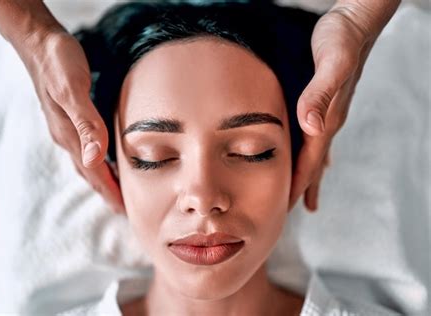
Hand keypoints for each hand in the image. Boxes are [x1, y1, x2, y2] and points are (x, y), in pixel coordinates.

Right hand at [21, 29, 123, 210]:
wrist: (39, 42)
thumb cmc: (58, 63)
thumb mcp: (72, 91)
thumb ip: (85, 124)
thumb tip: (95, 159)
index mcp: (69, 134)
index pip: (93, 171)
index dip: (109, 190)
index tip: (123, 209)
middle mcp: (67, 135)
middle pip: (89, 171)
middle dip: (105, 190)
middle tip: (122, 207)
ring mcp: (66, 127)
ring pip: (87, 161)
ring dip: (101, 177)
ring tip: (115, 188)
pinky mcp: (69, 116)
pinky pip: (85, 146)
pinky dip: (97, 159)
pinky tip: (103, 156)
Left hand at [290, 0, 399, 210]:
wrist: (353, 21)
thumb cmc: (340, 38)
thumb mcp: (331, 62)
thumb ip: (320, 93)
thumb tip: (311, 126)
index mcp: (327, 119)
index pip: (310, 162)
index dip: (298, 185)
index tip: (286, 208)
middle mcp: (328, 120)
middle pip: (314, 164)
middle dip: (302, 188)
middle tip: (291, 211)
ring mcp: (328, 113)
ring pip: (315, 153)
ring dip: (308, 175)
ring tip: (304, 195)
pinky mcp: (324, 102)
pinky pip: (315, 137)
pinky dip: (311, 154)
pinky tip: (312, 157)